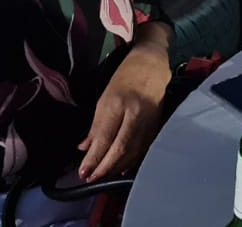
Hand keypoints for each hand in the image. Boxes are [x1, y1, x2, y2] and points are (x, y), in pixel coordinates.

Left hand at [78, 44, 170, 180]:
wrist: (152, 63)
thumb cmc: (125, 77)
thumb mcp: (104, 97)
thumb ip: (96, 125)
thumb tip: (85, 148)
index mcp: (117, 103)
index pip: (104, 137)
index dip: (93, 158)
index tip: (83, 171)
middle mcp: (135, 113)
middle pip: (120, 147)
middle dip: (104, 167)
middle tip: (91, 178)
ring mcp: (149, 119)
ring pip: (134, 151)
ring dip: (117, 166)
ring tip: (103, 176)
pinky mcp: (158, 123)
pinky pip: (144, 147)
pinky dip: (133, 160)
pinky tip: (123, 167)